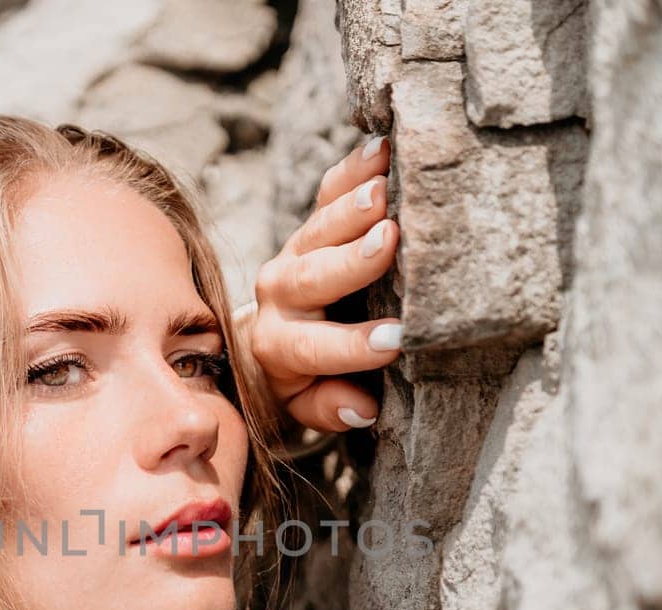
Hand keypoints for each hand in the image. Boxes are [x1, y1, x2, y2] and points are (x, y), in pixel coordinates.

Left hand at [236, 134, 402, 435]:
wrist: (265, 343)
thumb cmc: (301, 381)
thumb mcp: (306, 405)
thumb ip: (329, 408)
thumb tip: (361, 408)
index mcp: (278, 346)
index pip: (314, 346)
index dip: (353, 346)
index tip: (396, 340)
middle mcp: (279, 294)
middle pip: (312, 275)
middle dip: (352, 259)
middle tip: (390, 239)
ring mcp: (293, 252)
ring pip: (319, 227)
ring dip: (354, 206)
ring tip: (386, 186)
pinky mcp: (310, 223)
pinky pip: (328, 191)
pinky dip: (354, 169)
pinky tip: (384, 148)